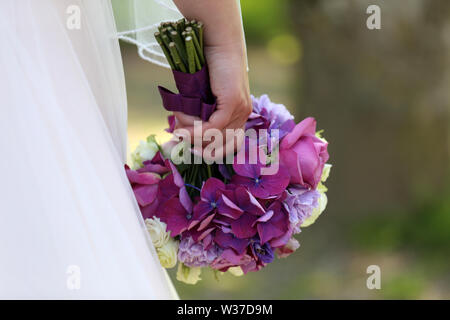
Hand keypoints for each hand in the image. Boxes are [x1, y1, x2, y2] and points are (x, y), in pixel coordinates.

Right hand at [174, 42, 251, 157]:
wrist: (219, 43)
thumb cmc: (209, 67)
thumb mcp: (203, 97)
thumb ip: (198, 114)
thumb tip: (180, 135)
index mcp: (239, 117)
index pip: (228, 147)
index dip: (208, 153)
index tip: (189, 151)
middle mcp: (243, 116)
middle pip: (219, 146)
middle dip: (196, 145)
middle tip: (178, 137)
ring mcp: (240, 111)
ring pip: (213, 137)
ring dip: (191, 135)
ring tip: (177, 126)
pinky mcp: (233, 104)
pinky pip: (213, 128)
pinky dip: (195, 132)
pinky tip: (181, 130)